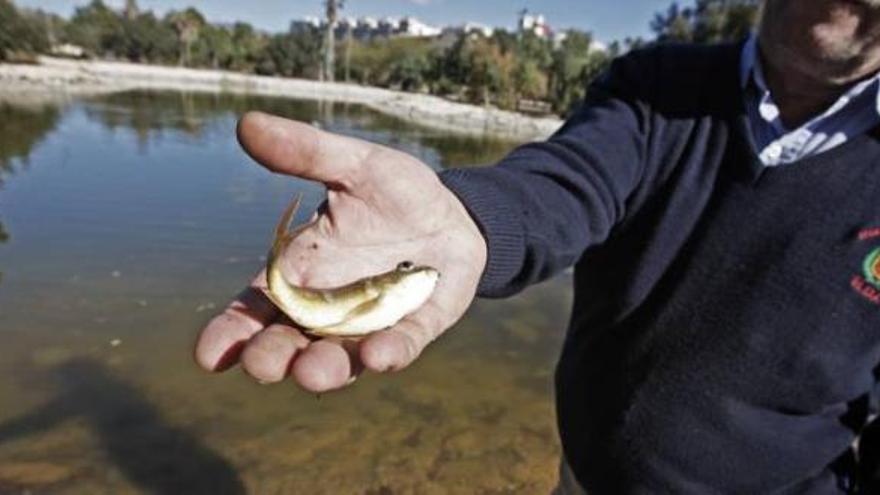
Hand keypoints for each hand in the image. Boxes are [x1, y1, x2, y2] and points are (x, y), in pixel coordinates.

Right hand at [194, 112, 487, 391]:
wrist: (454, 213)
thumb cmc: (394, 193)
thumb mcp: (353, 165)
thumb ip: (306, 153)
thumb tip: (246, 122)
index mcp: (299, 273)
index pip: (254, 309)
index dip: (229, 333)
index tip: (207, 354)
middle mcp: (327, 309)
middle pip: (288, 343)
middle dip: (272, 357)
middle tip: (261, 363)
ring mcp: (370, 324)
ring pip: (339, 358)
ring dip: (324, 369)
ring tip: (314, 372)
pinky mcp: (415, 327)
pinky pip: (399, 345)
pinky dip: (388, 352)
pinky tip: (380, 354)